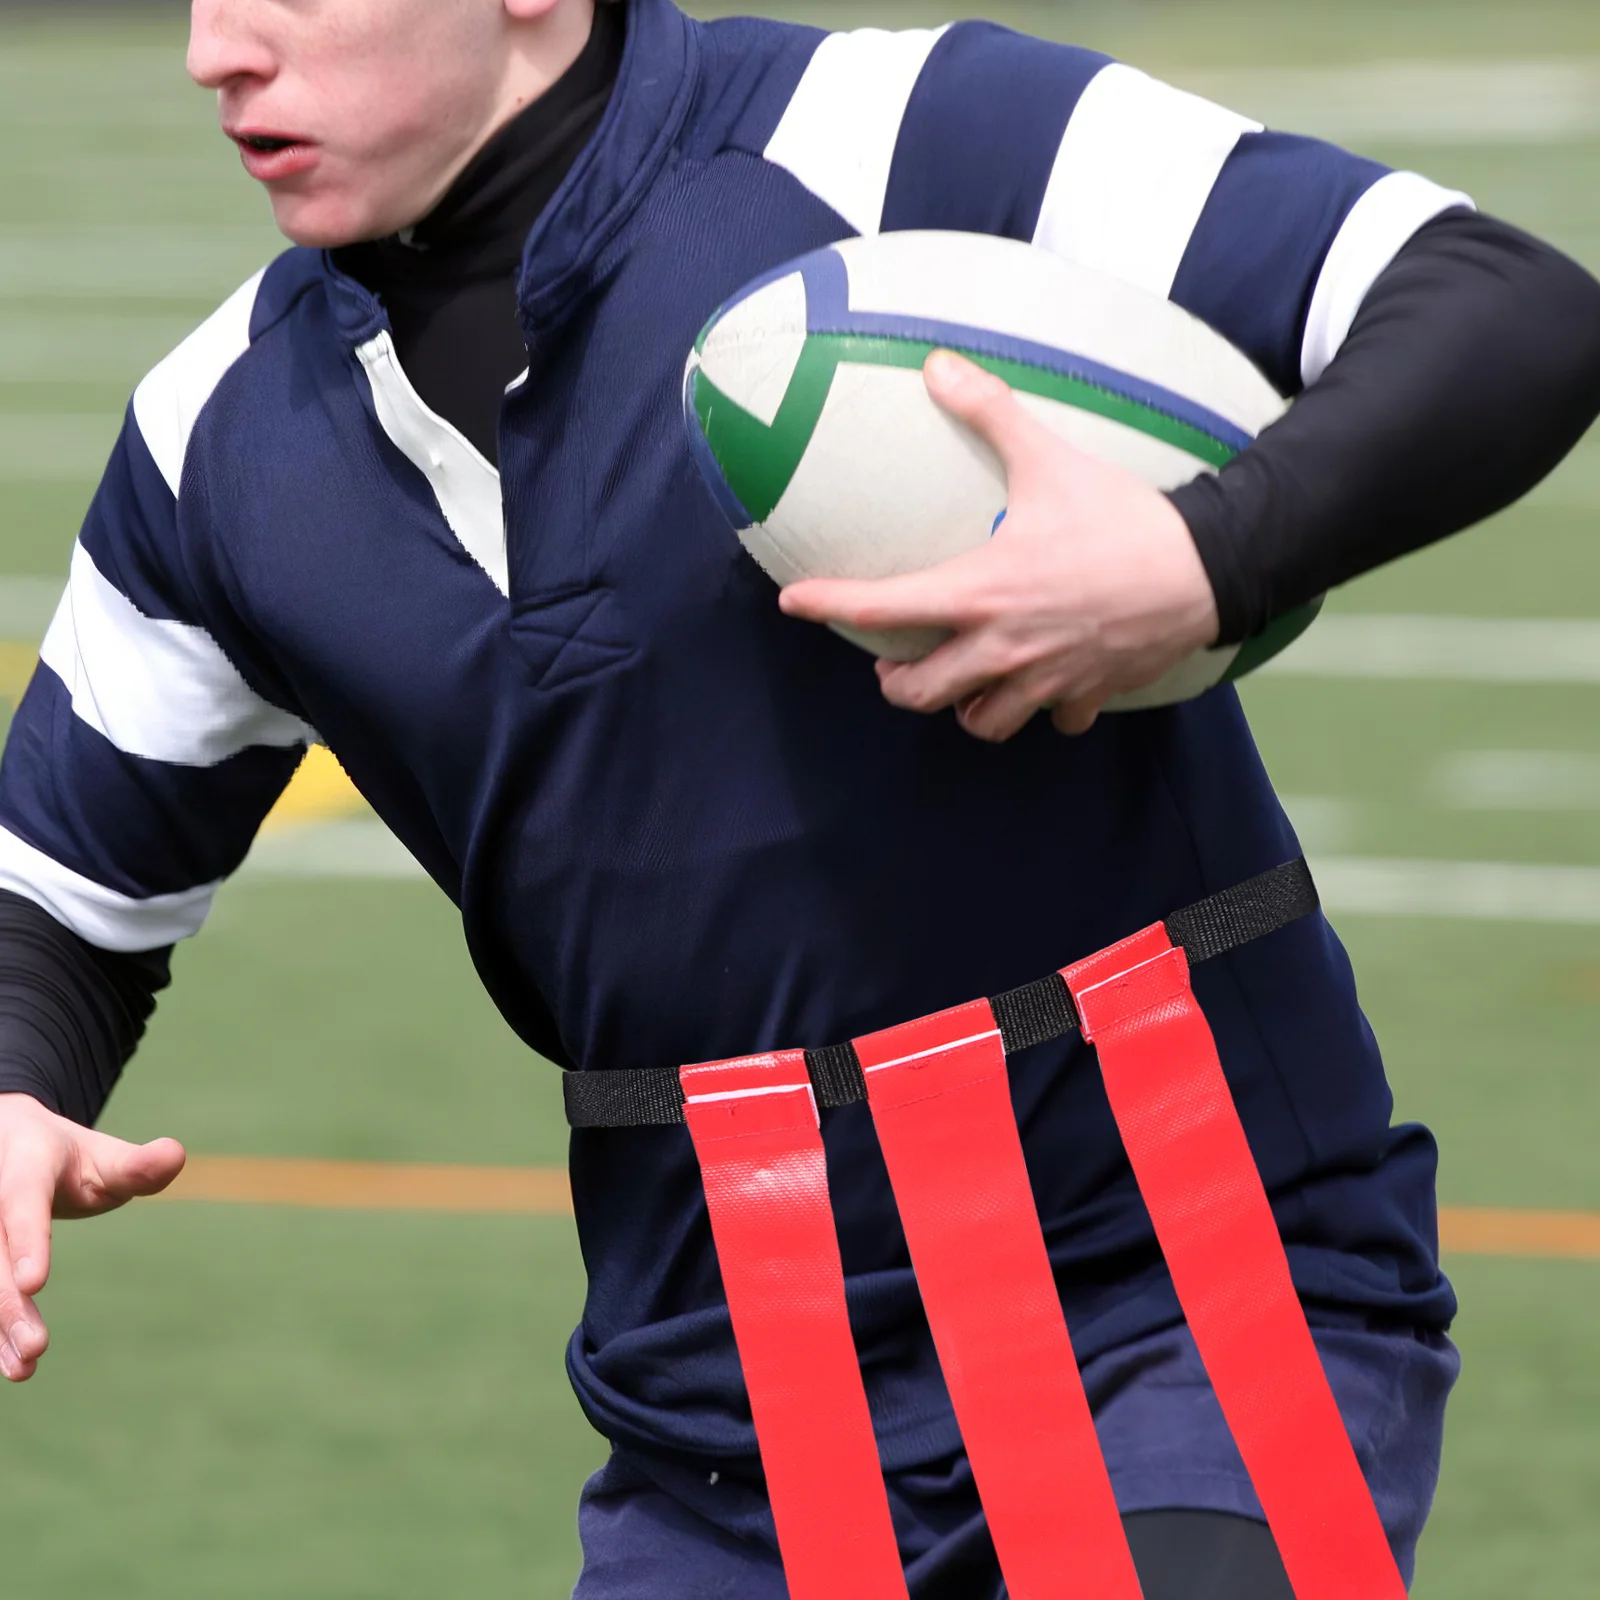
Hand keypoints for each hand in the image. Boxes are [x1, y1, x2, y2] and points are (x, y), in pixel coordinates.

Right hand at [0, 1094, 184, 1381]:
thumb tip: (176, 1154)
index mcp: (24, 1166)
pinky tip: (10, 1362)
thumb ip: (137, 1165)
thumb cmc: (69, 1161)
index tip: (36, 1283)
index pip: (23, 1203)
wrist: (12, 1148)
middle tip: (35, 1346)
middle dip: (9, 1304)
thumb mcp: (103, 1157)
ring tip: (23, 1368)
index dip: (29, 1241)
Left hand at [779, 351, 1221, 740]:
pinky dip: (1042, 711)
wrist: (1206, 568)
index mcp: (979, 592)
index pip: (881, 607)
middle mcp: (1002, 647)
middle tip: (895, 663)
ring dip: (964, 707)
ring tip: (962, 682)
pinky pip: (1051, 721)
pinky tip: (1044, 686)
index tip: (795, 602)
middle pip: (920, 694)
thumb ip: (988, 412)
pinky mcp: (1084, 694)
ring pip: (980, 723)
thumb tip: (938, 363)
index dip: (828, 605)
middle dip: (900, 684)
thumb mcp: (1048, 457)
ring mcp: (1043, 679)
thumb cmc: (1121, 516)